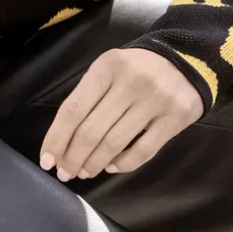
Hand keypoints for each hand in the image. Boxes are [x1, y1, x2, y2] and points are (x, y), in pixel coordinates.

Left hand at [39, 47, 204, 180]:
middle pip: (91, 130)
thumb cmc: (136, 68)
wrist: (186, 58)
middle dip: (73, 157)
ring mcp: (153, 101)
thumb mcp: (110, 68)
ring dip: (94, 163)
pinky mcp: (174, 118)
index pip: (74, 108)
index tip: (46, 161)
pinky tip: (111, 167)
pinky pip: (143, 151)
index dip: (57, 138)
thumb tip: (65, 139)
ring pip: (114, 143)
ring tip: (84, 172)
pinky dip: (123, 164)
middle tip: (65, 173)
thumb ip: (90, 95)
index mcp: (106, 67)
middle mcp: (128, 82)